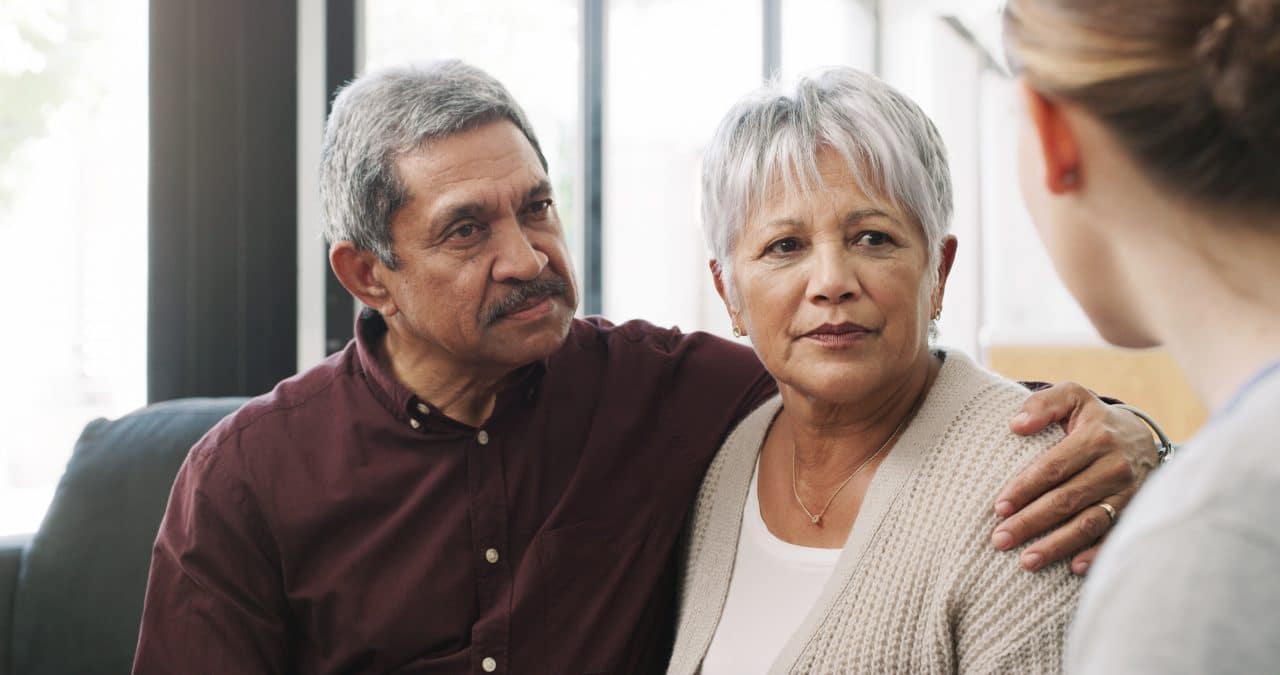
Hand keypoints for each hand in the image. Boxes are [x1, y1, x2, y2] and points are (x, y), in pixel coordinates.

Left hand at [991, 382, 1158, 574]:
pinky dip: (1096, 554)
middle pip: (1066, 499)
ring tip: (1026, 561)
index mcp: (1095, 437)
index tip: (998, 507)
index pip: (1053, 467)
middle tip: (1000, 540)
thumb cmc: (1094, 419)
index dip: (1024, 488)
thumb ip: (1043, 403)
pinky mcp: (1137, 511)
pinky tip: (1073, 568)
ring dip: (1057, 545)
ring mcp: (1129, 493)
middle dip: (1031, 522)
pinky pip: (1115, 536)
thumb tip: (1016, 425)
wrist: (1142, 437)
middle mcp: (1115, 467)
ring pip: (1089, 523)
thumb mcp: (1073, 397)